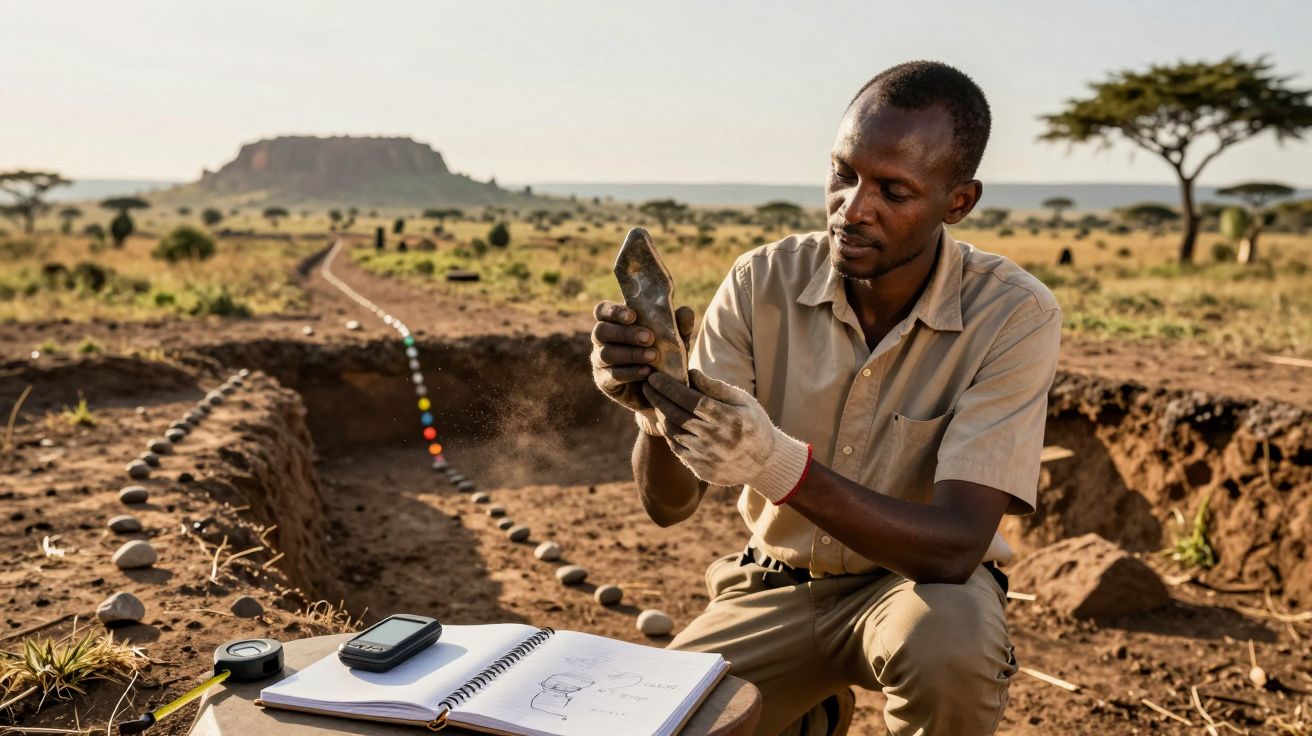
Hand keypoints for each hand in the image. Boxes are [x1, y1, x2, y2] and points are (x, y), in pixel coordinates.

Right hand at [591, 300, 695, 433]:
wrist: (660, 392)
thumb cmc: (663, 357)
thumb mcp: (675, 342)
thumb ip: (679, 327)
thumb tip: (685, 311)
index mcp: (614, 323)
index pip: (603, 311)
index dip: (614, 311)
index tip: (633, 316)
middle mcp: (602, 340)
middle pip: (601, 331)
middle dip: (626, 333)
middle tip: (649, 338)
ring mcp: (600, 361)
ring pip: (606, 353)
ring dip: (631, 354)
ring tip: (653, 356)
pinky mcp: (604, 381)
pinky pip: (613, 375)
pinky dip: (630, 372)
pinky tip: (647, 372)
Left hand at [642, 369, 810, 503]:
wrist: (764, 463)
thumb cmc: (752, 424)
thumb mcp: (742, 401)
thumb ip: (715, 387)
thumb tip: (690, 373)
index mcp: (726, 417)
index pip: (689, 399)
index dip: (668, 387)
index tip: (654, 378)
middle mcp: (714, 437)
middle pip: (675, 414)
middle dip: (657, 397)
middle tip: (647, 386)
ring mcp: (705, 455)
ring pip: (672, 431)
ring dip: (660, 414)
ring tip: (655, 400)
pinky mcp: (700, 468)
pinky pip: (675, 447)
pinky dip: (668, 432)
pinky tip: (665, 421)